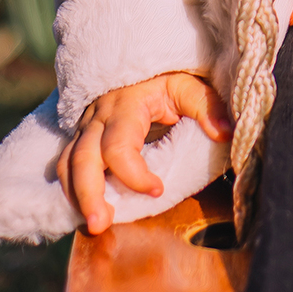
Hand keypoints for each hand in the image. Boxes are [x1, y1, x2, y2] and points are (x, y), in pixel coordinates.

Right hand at [57, 72, 230, 234]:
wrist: (140, 65)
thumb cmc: (165, 80)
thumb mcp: (187, 85)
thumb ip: (205, 106)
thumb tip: (226, 132)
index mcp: (124, 106)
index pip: (119, 145)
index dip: (135, 174)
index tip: (158, 190)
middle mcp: (98, 118)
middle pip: (82, 158)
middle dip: (89, 194)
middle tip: (101, 225)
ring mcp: (85, 129)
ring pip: (68, 164)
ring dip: (76, 197)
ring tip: (92, 225)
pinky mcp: (80, 139)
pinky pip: (65, 166)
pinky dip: (70, 190)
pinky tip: (82, 212)